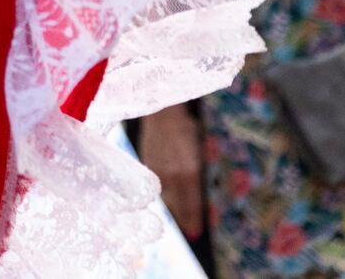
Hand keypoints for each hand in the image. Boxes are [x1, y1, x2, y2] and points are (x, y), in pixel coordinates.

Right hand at [137, 103, 204, 239]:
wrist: (161, 113)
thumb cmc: (186, 130)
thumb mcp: (197, 152)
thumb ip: (197, 174)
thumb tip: (198, 193)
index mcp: (188, 172)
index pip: (192, 202)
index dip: (194, 218)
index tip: (196, 232)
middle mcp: (172, 174)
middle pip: (178, 204)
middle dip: (185, 219)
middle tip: (192, 232)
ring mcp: (157, 170)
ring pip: (167, 197)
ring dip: (174, 209)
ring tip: (181, 220)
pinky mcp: (146, 164)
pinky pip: (157, 185)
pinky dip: (163, 194)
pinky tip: (168, 200)